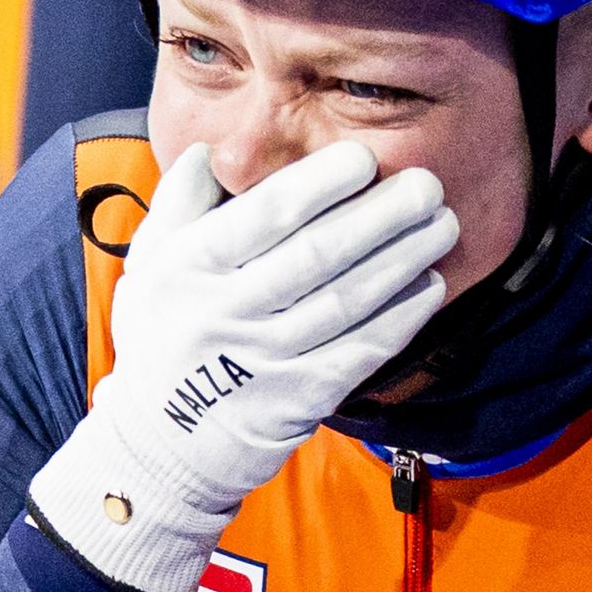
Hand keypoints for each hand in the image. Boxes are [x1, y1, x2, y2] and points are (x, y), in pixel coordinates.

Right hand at [28, 140, 456, 591]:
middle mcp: (224, 312)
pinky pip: (358, 352)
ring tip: (442, 225)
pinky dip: (399, 318)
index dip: (323, 183)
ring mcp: (263, 361)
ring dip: (403, 260)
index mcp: (188, 267)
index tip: (365, 158)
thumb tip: (213, 148)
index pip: (266, 215)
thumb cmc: (163, 337)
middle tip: (428, 184)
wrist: (160, 443)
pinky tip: (429, 285)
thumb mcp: (149, 264)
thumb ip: (179, 203)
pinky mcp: (297, 400)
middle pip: (318, 254)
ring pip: (347, 301)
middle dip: (381, 215)